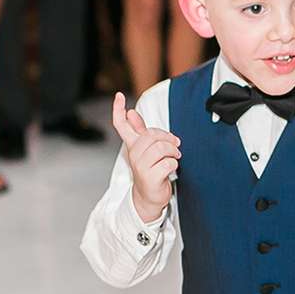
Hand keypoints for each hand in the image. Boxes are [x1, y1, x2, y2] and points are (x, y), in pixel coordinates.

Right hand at [112, 92, 180, 222]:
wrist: (149, 197)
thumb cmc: (150, 171)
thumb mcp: (145, 150)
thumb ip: (139, 131)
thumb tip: (131, 113)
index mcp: (132, 145)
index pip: (121, 125)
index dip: (118, 110)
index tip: (119, 96)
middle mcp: (133, 154)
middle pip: (151, 135)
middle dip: (168, 139)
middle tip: (175, 146)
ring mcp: (140, 166)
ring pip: (161, 148)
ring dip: (173, 152)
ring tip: (175, 157)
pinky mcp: (150, 177)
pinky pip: (168, 163)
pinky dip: (174, 164)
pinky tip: (171, 169)